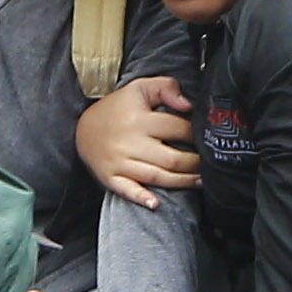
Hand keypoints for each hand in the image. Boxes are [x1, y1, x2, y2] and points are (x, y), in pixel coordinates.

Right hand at [78, 76, 198, 207]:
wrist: (82, 129)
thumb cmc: (117, 109)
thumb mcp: (140, 88)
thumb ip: (166, 88)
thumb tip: (188, 105)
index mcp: (139, 119)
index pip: (178, 129)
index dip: (197, 136)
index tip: (207, 140)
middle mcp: (130, 142)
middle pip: (172, 159)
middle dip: (196, 164)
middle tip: (210, 165)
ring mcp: (119, 163)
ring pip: (158, 177)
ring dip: (183, 182)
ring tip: (201, 181)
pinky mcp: (110, 178)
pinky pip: (127, 191)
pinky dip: (142, 198)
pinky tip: (156, 203)